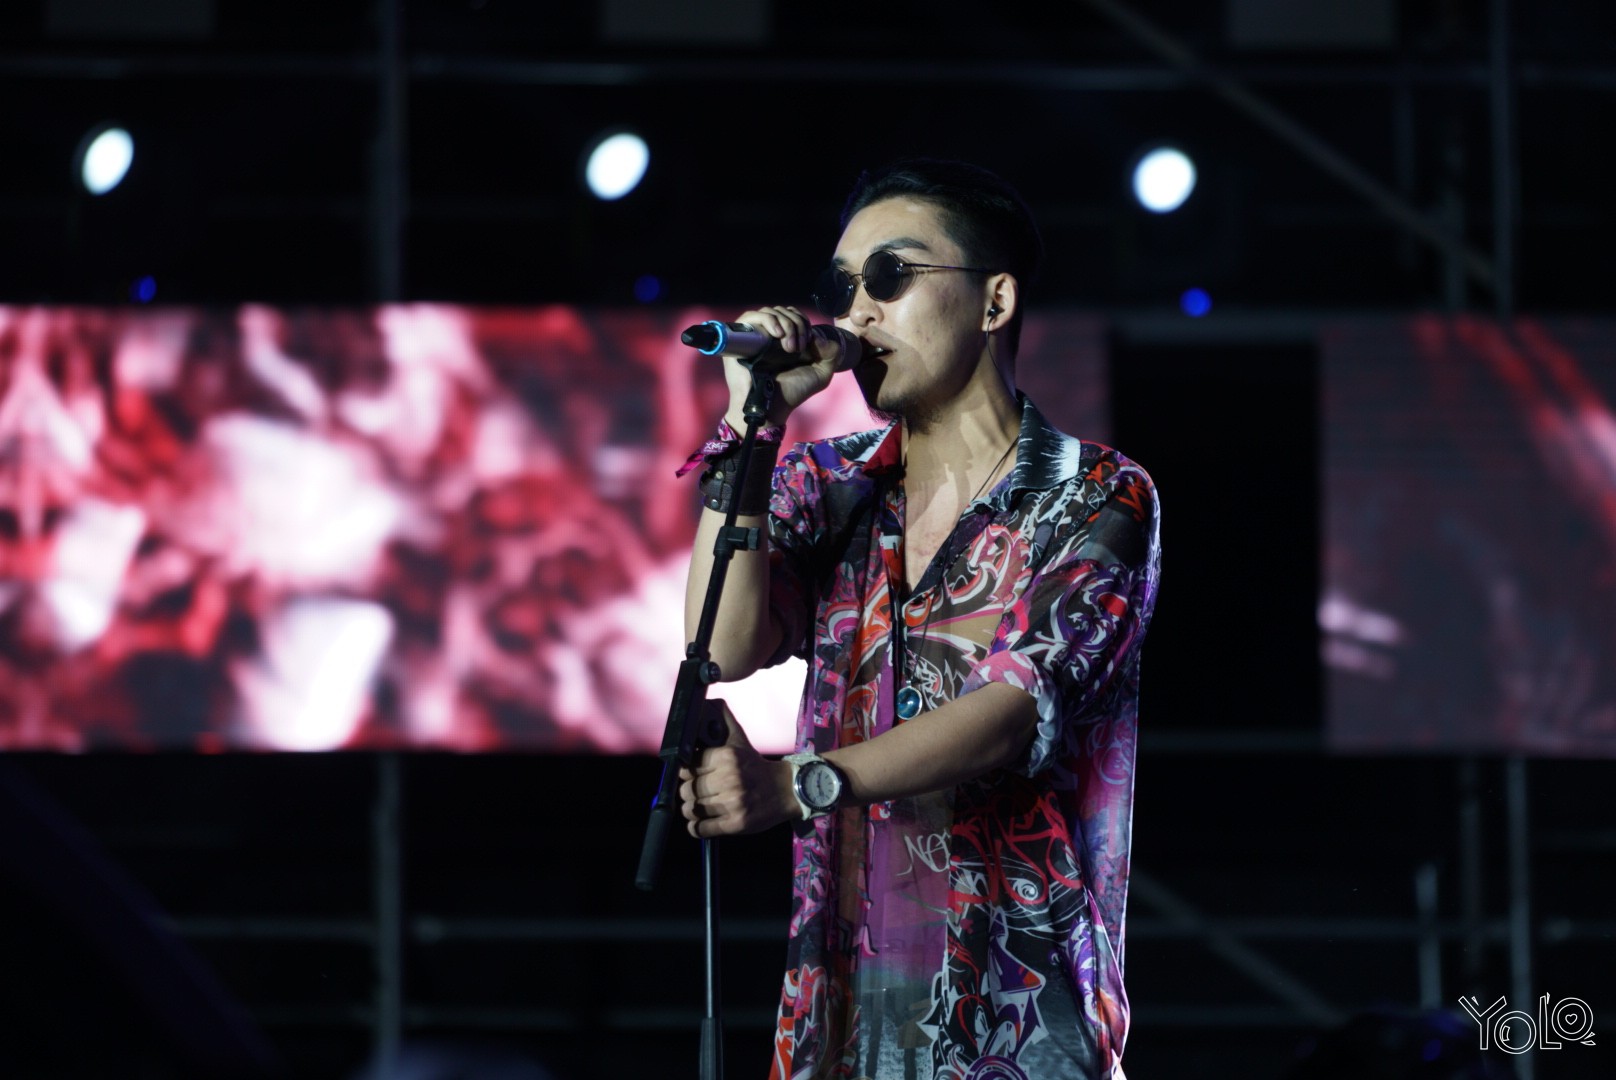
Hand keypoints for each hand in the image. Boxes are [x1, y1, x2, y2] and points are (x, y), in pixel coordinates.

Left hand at [678, 699, 795, 837]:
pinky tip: (702, 822)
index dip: (686, 772)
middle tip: (697, 791)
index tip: (692, 774)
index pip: (687, 766)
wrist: (786, 790)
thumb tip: (710, 700)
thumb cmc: (756, 765)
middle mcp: (730, 780)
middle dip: (688, 791)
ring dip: (691, 810)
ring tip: (701, 806)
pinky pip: (701, 829)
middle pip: (687, 790)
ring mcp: (733, 804)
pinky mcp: (736, 824)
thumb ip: (723, 718)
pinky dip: (697, 828)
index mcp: (727, 757)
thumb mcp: (740, 739)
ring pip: (691, 809)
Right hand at [722, 305, 843, 427]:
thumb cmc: (792, 392)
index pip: (794, 314)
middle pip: (784, 311)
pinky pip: (750, 316)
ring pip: (770, 311)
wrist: (771, 407)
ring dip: (786, 324)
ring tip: (789, 347)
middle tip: (798, 349)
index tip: (809, 343)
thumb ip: (830, 352)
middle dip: (797, 325)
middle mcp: (770, 335)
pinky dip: (767, 319)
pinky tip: (777, 334)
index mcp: (787, 339)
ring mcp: (755, 335)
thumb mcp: (821, 373)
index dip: (804, 322)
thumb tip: (816, 334)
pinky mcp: (740, 339)